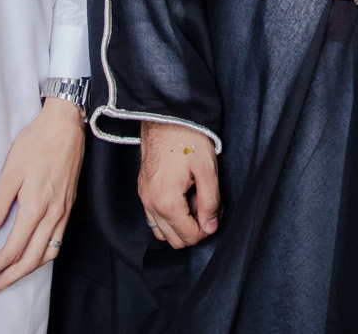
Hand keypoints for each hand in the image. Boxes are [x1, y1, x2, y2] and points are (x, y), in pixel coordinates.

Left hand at [0, 98, 85, 292]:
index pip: (14, 248)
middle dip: (12, 276)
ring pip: (49, 252)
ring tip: (13, 275)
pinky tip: (35, 253)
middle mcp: (53, 214)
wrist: (66, 126)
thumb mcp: (10, 172)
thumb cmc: (37, 143)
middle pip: (33, 259)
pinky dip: (45, 254)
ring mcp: (64, 211)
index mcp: (36, 207)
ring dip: (30, 269)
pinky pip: (58, 239)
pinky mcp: (69, 205)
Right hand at [137, 121, 219, 248]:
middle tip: (204, 201)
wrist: (165, 117)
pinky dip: (169, 216)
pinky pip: (154, 219)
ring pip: (162, 233)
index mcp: (167, 202)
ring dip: (180, 223)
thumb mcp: (207, 170)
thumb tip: (210, 227)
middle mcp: (151, 205)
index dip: (207, 228)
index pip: (189, 236)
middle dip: (194, 227)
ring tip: (192, 198)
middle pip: (175, 240)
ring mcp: (144, 198)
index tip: (214, 208)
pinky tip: (181, 195)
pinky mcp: (143, 191)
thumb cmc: (188, 139)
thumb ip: (211, 202)